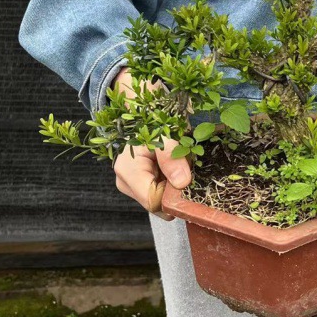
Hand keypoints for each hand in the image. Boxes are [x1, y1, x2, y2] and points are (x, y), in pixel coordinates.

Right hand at [111, 67, 191, 219]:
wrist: (142, 112)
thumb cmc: (152, 121)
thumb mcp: (163, 135)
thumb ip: (171, 158)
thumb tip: (183, 183)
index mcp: (128, 172)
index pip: (153, 202)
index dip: (173, 197)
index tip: (189, 182)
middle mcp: (126, 183)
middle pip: (157, 203)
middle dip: (175, 192)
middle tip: (187, 171)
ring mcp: (131, 185)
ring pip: (160, 198)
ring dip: (174, 186)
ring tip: (181, 166)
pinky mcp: (139, 183)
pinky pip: (159, 191)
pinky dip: (171, 182)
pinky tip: (175, 169)